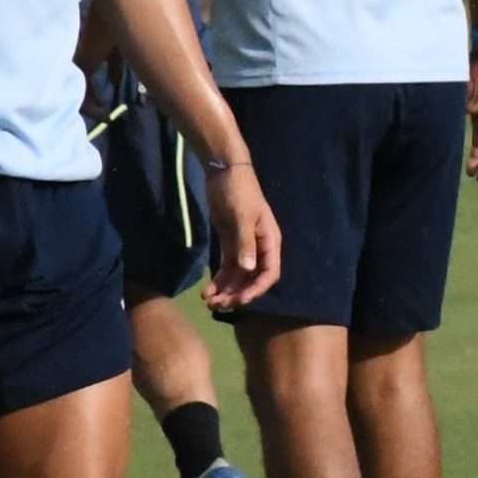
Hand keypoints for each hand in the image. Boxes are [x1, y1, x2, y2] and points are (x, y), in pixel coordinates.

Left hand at [201, 158, 281, 309]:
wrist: (224, 171)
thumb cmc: (238, 190)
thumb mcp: (242, 216)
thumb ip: (245, 243)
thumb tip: (248, 270)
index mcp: (269, 241)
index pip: (270, 273)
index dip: (257, 289)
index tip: (240, 300)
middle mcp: (259, 247)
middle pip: (252, 279)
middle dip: (237, 294)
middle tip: (219, 306)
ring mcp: (244, 247)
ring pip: (238, 277)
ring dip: (226, 291)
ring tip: (209, 302)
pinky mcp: (230, 244)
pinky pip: (227, 268)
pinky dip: (219, 281)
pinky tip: (207, 291)